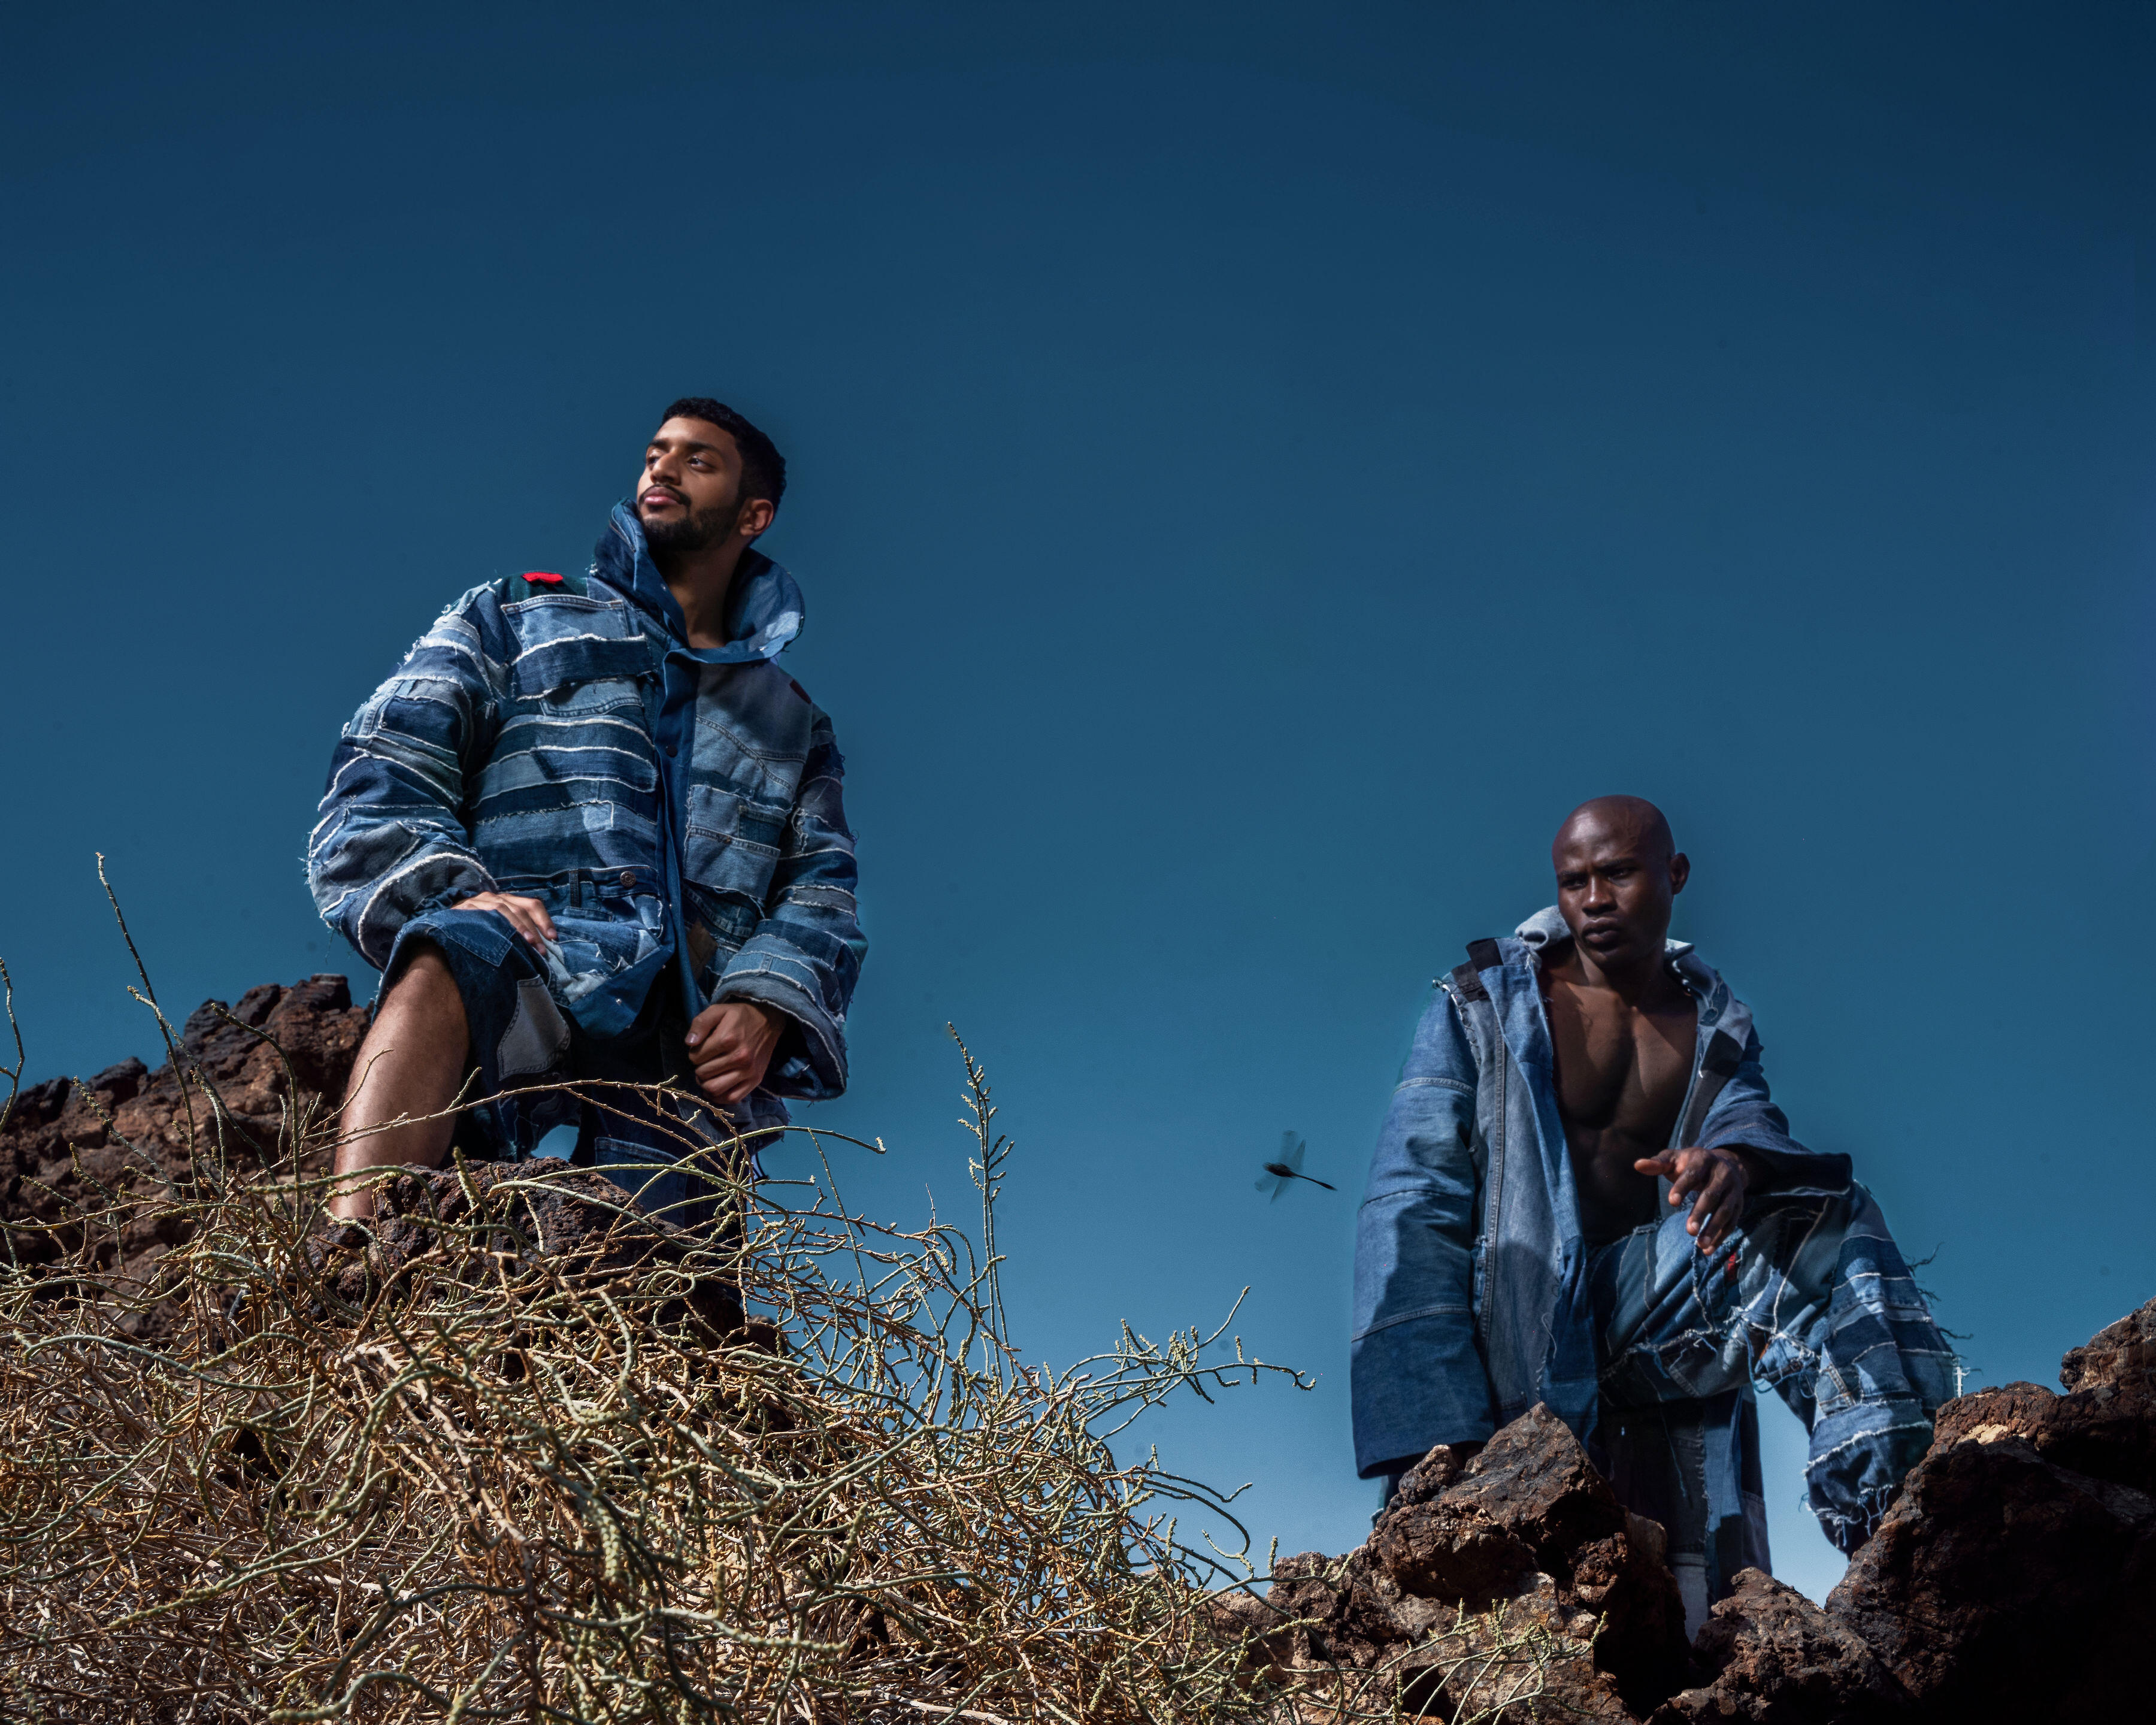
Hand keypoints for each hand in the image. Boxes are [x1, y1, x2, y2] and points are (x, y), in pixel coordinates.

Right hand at [452, 891, 556, 950]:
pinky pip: (484, 913)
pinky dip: (497, 924)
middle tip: (543, 950)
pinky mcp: (465, 907)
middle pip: (521, 908)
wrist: (443, 930)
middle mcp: (495, 898)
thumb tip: (540, 947)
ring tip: (529, 944)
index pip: (532, 905)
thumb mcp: (499, 930)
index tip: (553, 938)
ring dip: (519, 928)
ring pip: (504, 909)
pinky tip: (503, 936)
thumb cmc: (476, 932)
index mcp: (507, 901)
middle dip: (535, 929)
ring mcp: (480, 901)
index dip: (544, 920)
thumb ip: (516, 933)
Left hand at [686, 1000, 783, 1104]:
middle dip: (699, 1069)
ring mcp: (748, 1071)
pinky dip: (720, 1098)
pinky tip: (716, 1088)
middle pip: (703, 1074)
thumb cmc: (740, 1016)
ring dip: (706, 1084)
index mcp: (727, 1039)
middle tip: (706, 1062)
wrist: (769, 1021)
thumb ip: (700, 1023)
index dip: (694, 1054)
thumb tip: (689, 1043)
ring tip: (709, 1076)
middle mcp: (739, 1057)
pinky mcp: (755, 1080)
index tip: (702, 1050)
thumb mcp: (718, 1010)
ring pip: (714, 1089)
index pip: (695, 1058)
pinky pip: (732, 1098)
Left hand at [1632, 1146, 1753, 1255]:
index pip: (1693, 1174)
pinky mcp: (1739, 1204)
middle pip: (1712, 1195)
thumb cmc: (1691, 1164)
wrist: (1726, 1163)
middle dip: (1700, 1213)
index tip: (1672, 1203)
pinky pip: (1732, 1222)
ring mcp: (1733, 1190)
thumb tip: (1637, 1165)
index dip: (1683, 1187)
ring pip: (1725, 1210)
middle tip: (1689, 1231)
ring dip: (1714, 1228)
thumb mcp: (1674, 1159)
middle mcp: (1722, 1174)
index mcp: (1704, 1159)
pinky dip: (1721, 1237)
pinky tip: (1708, 1250)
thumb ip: (1657, 1163)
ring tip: (1700, 1245)